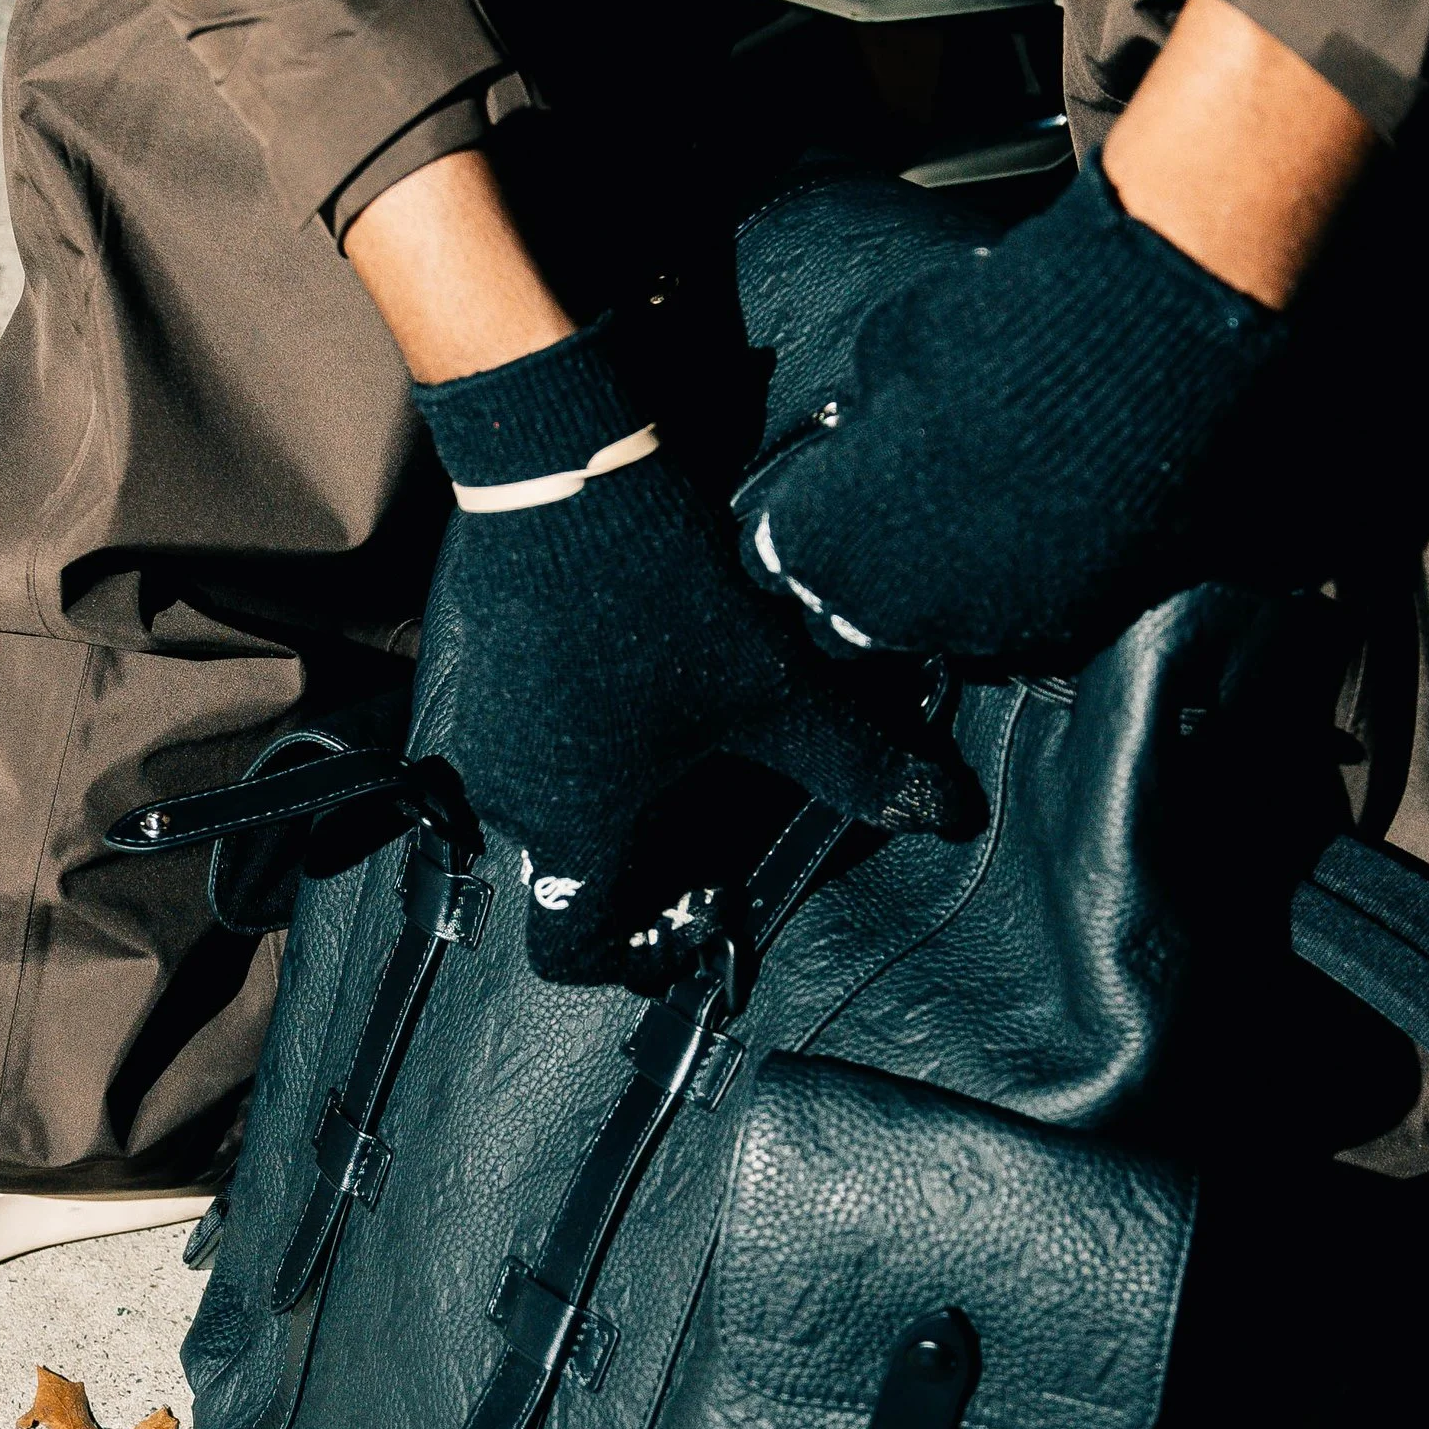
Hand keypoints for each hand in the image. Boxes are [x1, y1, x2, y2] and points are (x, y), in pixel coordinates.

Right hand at [413, 323, 964, 979]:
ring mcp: (487, 731)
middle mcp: (515, 798)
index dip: (629, 958)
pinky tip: (645, 676)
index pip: (568, 950)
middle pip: (570, 871)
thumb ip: (856, 764)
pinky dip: (584, 731)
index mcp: (576, 831)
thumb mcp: (779, 691)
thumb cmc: (664, 602)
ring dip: (613, 791)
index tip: (680, 927)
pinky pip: (532, 734)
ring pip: (552, 799)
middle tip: (711, 824)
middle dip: (639, 862)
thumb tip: (944, 813)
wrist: (566, 470)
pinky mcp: (484, 667)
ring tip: (690, 740)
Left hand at [745, 155, 1294, 675]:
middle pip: (839, 627)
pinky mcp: (1064, 629)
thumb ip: (869, 402)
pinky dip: (1012, 586)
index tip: (810, 503)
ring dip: (935, 586)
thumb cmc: (994, 342)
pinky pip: (1014, 623)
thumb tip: (871, 414)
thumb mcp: (896, 344)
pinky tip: (1032, 529)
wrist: (1137, 372)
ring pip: (932, 630)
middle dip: (850, 581)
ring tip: (963, 521)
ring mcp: (982, 630)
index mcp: (826, 543)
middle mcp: (892, 611)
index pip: (769, 561)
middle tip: (877, 523)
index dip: (789, 528)